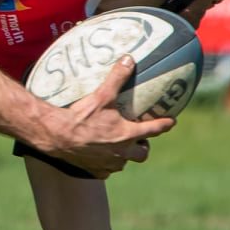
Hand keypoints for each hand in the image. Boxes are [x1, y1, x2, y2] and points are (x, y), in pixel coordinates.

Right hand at [34, 56, 173, 178]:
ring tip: (116, 146)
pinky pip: (106, 170)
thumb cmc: (81, 117)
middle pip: (142, 153)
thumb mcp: (101, 96)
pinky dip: (105, 164)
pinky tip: (98, 157)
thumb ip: (117, 78)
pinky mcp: (96, 171)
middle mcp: (122, 152)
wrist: (57, 136)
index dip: (164, 125)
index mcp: (127, 135)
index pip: (154, 129)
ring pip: (124, 162)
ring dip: (124, 155)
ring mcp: (109, 164)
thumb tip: (129, 59)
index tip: (171, 122)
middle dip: (143, 146)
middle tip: (139, 139)